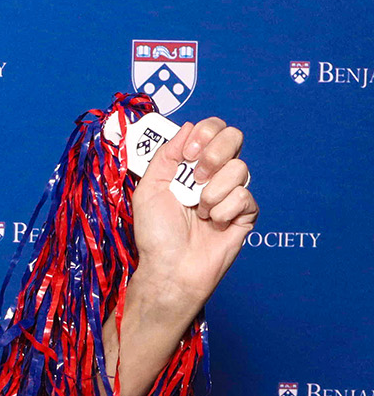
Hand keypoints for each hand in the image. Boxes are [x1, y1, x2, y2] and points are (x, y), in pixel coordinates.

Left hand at [109, 117, 256, 395]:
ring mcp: (232, 192)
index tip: (187, 153)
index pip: (212, 129)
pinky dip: (223, 211)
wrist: (168, 268)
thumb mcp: (148, 190)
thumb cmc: (155, 234)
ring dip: (212, 192)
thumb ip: (165, 156)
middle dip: (214, 154)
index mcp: (191, 165)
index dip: (204, 133)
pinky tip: (212, 225)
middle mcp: (215, 174)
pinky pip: (245, 197)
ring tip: (198, 213)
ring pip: (239, 168)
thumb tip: (187, 127)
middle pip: (234, 137)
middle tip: (196, 177)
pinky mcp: (246, 213)